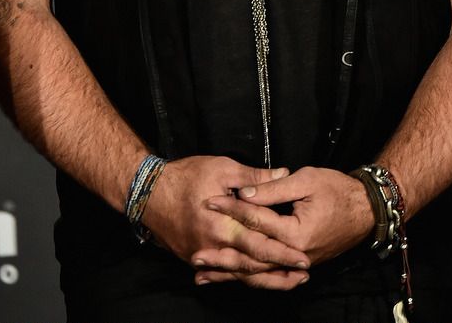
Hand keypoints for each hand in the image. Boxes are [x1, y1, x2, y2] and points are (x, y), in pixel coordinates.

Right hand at [141, 155, 309, 286]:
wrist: (148, 192)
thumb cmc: (185, 176)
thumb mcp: (222, 169)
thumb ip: (254, 178)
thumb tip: (283, 173)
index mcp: (223, 226)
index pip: (260, 245)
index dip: (283, 253)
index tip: (303, 258)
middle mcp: (214, 247)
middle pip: (252, 266)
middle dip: (280, 271)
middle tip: (303, 274)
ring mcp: (203, 255)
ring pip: (238, 274)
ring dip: (264, 279)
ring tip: (287, 281)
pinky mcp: (194, 258)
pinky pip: (222, 273)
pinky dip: (239, 278)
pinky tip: (254, 280)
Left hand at [193, 166, 373, 287]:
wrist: (367, 208)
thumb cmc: (338, 190)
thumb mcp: (306, 180)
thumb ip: (274, 188)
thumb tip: (245, 192)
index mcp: (295, 234)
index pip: (255, 221)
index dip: (230, 209)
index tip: (208, 202)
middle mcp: (295, 255)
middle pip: (252, 257)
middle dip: (222, 256)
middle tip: (195, 255)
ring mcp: (298, 263)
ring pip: (259, 272)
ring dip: (231, 273)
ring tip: (204, 274)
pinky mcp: (300, 263)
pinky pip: (271, 274)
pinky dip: (250, 276)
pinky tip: (233, 277)